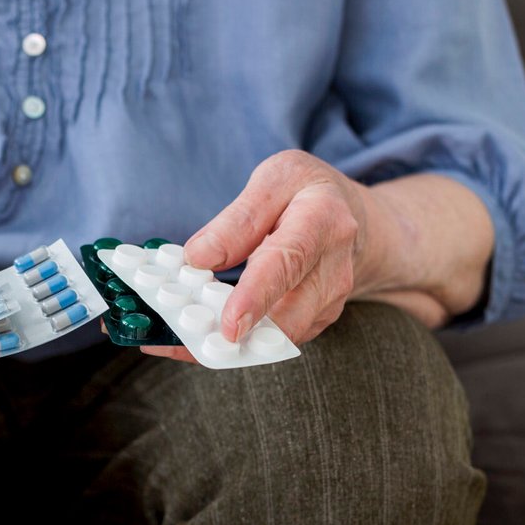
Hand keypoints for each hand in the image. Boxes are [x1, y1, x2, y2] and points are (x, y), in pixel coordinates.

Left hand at [143, 150, 380, 363]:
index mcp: (322, 220)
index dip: (256, 296)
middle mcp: (334, 269)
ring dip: (228, 345)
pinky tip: (197, 337)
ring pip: (277, 338)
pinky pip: (272, 341)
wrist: (349, 218)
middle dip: (237, 335)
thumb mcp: (273, 180)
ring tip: (176, 337)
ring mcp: (329, 302)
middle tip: (182, 337)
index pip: (287, 262)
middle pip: (288, 315)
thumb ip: (238, 219)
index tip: (229, 325)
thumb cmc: (304, 193)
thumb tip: (197, 257)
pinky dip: (235, 344)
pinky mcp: (316, 321)